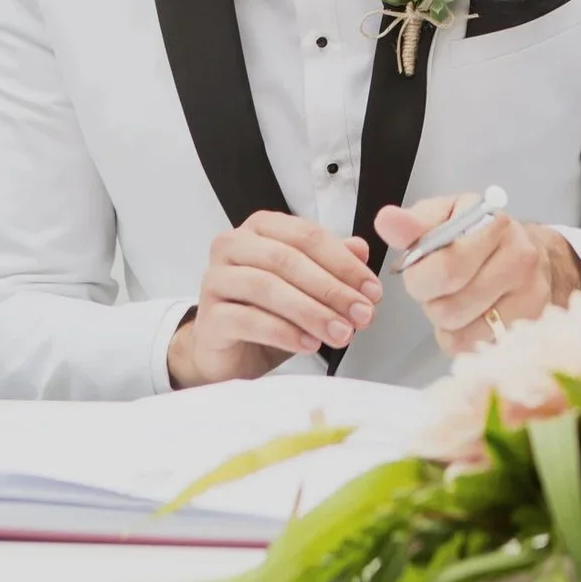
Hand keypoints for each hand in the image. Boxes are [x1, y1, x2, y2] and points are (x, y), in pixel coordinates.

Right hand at [166, 210, 382, 387]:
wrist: (230, 353)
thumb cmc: (268, 312)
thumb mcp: (307, 287)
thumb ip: (331, 264)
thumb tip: (360, 248)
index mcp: (261, 228)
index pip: (307, 236)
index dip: (344, 262)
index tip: (372, 290)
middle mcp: (233, 245)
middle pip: (287, 259)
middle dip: (331, 288)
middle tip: (362, 313)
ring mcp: (216, 279)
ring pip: (267, 287)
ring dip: (311, 311)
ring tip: (341, 333)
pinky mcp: (208, 316)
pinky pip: (247, 319)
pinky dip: (284, 332)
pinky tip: (309, 344)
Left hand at [374, 193, 580, 355]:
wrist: (531, 254)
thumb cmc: (479, 236)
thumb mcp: (444, 218)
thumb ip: (413, 224)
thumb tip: (387, 221)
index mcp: (493, 224)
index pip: (445, 268)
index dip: (420, 278)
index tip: (421, 269)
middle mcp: (520, 257)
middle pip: (450, 307)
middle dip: (431, 301)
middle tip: (439, 287)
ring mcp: (531, 294)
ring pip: (460, 332)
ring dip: (446, 321)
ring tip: (458, 298)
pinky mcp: (531, 324)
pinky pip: (474, 346)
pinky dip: (462, 336)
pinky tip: (471, 316)